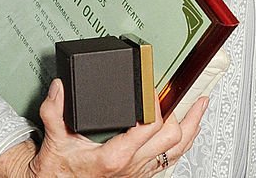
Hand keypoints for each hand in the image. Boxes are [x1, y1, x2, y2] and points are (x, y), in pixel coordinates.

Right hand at [0, 78, 206, 176]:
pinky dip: (184, 142)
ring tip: (201, 106)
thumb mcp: (54, 140)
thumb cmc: (58, 171)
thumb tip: (61, 87)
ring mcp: (140, 172)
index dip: (156, 104)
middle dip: (182, 113)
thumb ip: (55, 111)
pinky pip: (171, 159)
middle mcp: (132, 166)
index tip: (153, 87)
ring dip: (193, 127)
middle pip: (172, 137)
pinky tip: (190, 129)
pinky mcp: (142, 175)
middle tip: (185, 93)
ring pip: (178, 151)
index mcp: (115, 156)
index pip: (149, 126)